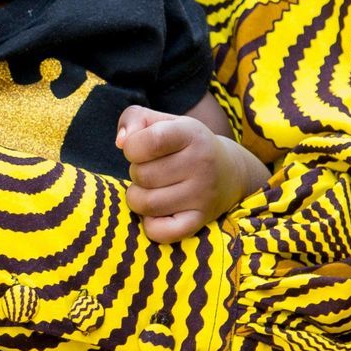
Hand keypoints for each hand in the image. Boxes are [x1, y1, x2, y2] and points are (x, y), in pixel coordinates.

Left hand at [117, 107, 266, 239]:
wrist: (229, 172)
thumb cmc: (184, 144)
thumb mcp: (164, 122)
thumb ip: (134, 118)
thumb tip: (121, 142)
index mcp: (191, 133)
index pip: (149, 141)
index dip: (132, 147)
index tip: (139, 149)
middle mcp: (201, 163)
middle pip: (141, 175)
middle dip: (137, 172)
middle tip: (153, 170)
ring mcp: (202, 195)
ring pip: (145, 204)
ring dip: (139, 197)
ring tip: (154, 188)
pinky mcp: (200, 221)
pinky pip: (159, 232)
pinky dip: (151, 225)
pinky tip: (159, 212)